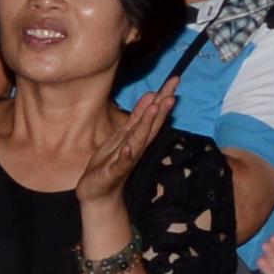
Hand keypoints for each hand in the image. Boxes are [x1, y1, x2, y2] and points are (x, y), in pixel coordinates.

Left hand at [77, 80, 176, 207]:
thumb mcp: (123, 135)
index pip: (153, 115)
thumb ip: (137, 117)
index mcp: (137, 136)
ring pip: (139, 140)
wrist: (98, 193)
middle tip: (173, 92)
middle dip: (162, 109)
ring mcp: (126, 160)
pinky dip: (126, 155)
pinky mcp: (113, 172)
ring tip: (156, 108)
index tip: (174, 79)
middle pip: (151, 126)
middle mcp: (136, 147)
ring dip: (147, 125)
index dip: (163, 97)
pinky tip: (128, 148)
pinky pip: (121, 163)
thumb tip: (152, 95)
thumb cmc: (110, 163)